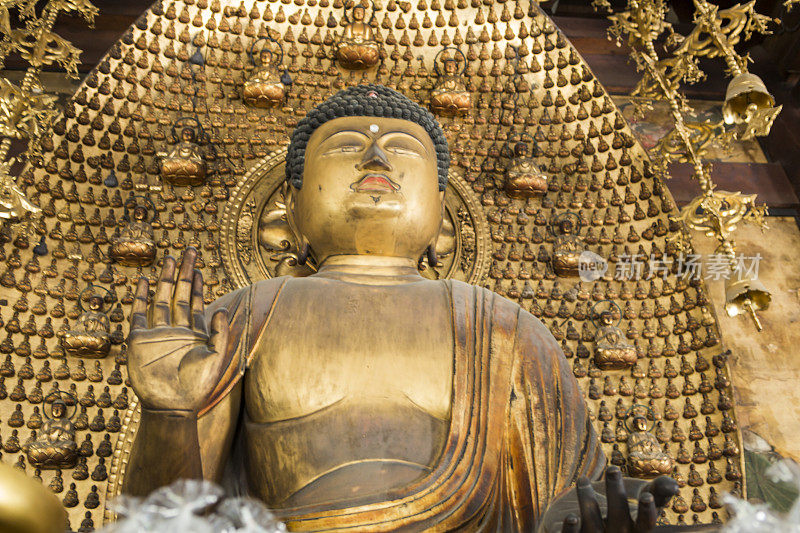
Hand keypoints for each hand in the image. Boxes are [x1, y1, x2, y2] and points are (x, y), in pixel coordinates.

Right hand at [127, 247, 230, 412]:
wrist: (173, 406)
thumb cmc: (197, 386)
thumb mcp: (217, 357)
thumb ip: (220, 332)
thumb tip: (221, 308)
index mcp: (196, 333)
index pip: (197, 303)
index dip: (199, 285)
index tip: (199, 267)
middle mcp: (177, 330)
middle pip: (180, 294)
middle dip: (184, 273)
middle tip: (188, 252)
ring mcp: (158, 334)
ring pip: (161, 300)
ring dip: (164, 280)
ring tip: (168, 259)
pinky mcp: (140, 341)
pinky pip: (139, 315)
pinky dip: (140, 298)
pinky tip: (142, 281)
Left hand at [561, 466, 678, 532]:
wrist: (587, 522)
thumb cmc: (621, 508)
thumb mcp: (642, 499)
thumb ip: (658, 491)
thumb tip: (674, 485)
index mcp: (636, 529)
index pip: (645, 524)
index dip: (647, 513)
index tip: (647, 497)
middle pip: (618, 518)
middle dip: (616, 493)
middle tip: (613, 468)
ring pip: (593, 524)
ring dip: (588, 501)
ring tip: (582, 479)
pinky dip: (571, 529)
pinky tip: (572, 517)